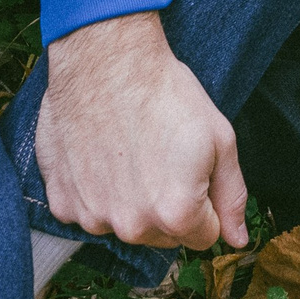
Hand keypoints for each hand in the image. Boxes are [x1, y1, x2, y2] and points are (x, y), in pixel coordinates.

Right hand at [36, 11, 248, 250]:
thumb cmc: (166, 93)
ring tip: (129, 151)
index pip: (204, 236)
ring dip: (130, 200)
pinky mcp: (62, 202)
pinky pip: (88, 211)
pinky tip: (101, 154)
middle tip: (161, 156)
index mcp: (177, 214)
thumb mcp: (220, 138)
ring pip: (124, 224)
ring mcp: (92, 217)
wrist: (105, 59)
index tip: (193, 170)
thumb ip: (232, 195)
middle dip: (168, 206)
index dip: (205, 203)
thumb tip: (237, 239)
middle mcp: (132, 226)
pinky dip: (95, 191)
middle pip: (163, 235)